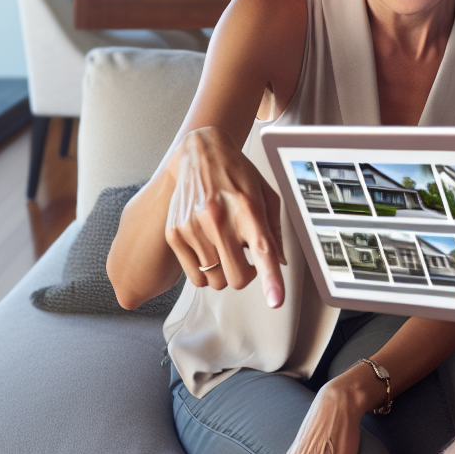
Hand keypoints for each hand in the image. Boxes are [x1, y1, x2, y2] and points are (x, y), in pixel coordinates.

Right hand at [164, 125, 285, 306]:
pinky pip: (194, 276)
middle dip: (245, 276)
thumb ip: (274, 232)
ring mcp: (193, 227)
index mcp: (248, 210)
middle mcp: (219, 219)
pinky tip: (207, 248)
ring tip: (223, 247)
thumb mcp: (266, 196)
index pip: (263, 251)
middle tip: (244, 258)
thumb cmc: (237, 175)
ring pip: (215, 281)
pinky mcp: (174, 233)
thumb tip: (279, 263)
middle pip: (237, 278)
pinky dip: (204, 270)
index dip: (270, 280)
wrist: (201, 152)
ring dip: (223, 272)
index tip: (276, 300)